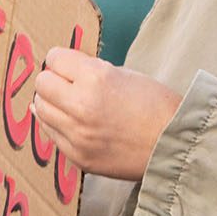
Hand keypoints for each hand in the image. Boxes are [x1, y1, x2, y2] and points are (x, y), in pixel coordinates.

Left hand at [32, 47, 180, 181]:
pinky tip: (71, 122)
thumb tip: (62, 70)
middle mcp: (81, 105)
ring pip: (40, 109)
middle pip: (42, 83)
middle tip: (67, 85)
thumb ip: (90, 70)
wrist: (176, 146)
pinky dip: (57, 125)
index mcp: (96, 78)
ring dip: (52, 103)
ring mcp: (77, 134)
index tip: (69, 66)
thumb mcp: (125, 74)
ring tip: (69, 104)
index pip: (55, 58)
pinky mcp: (78, 156)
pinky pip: (50, 134)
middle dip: (54, 80)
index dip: (63, 60)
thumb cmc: (156, 106)